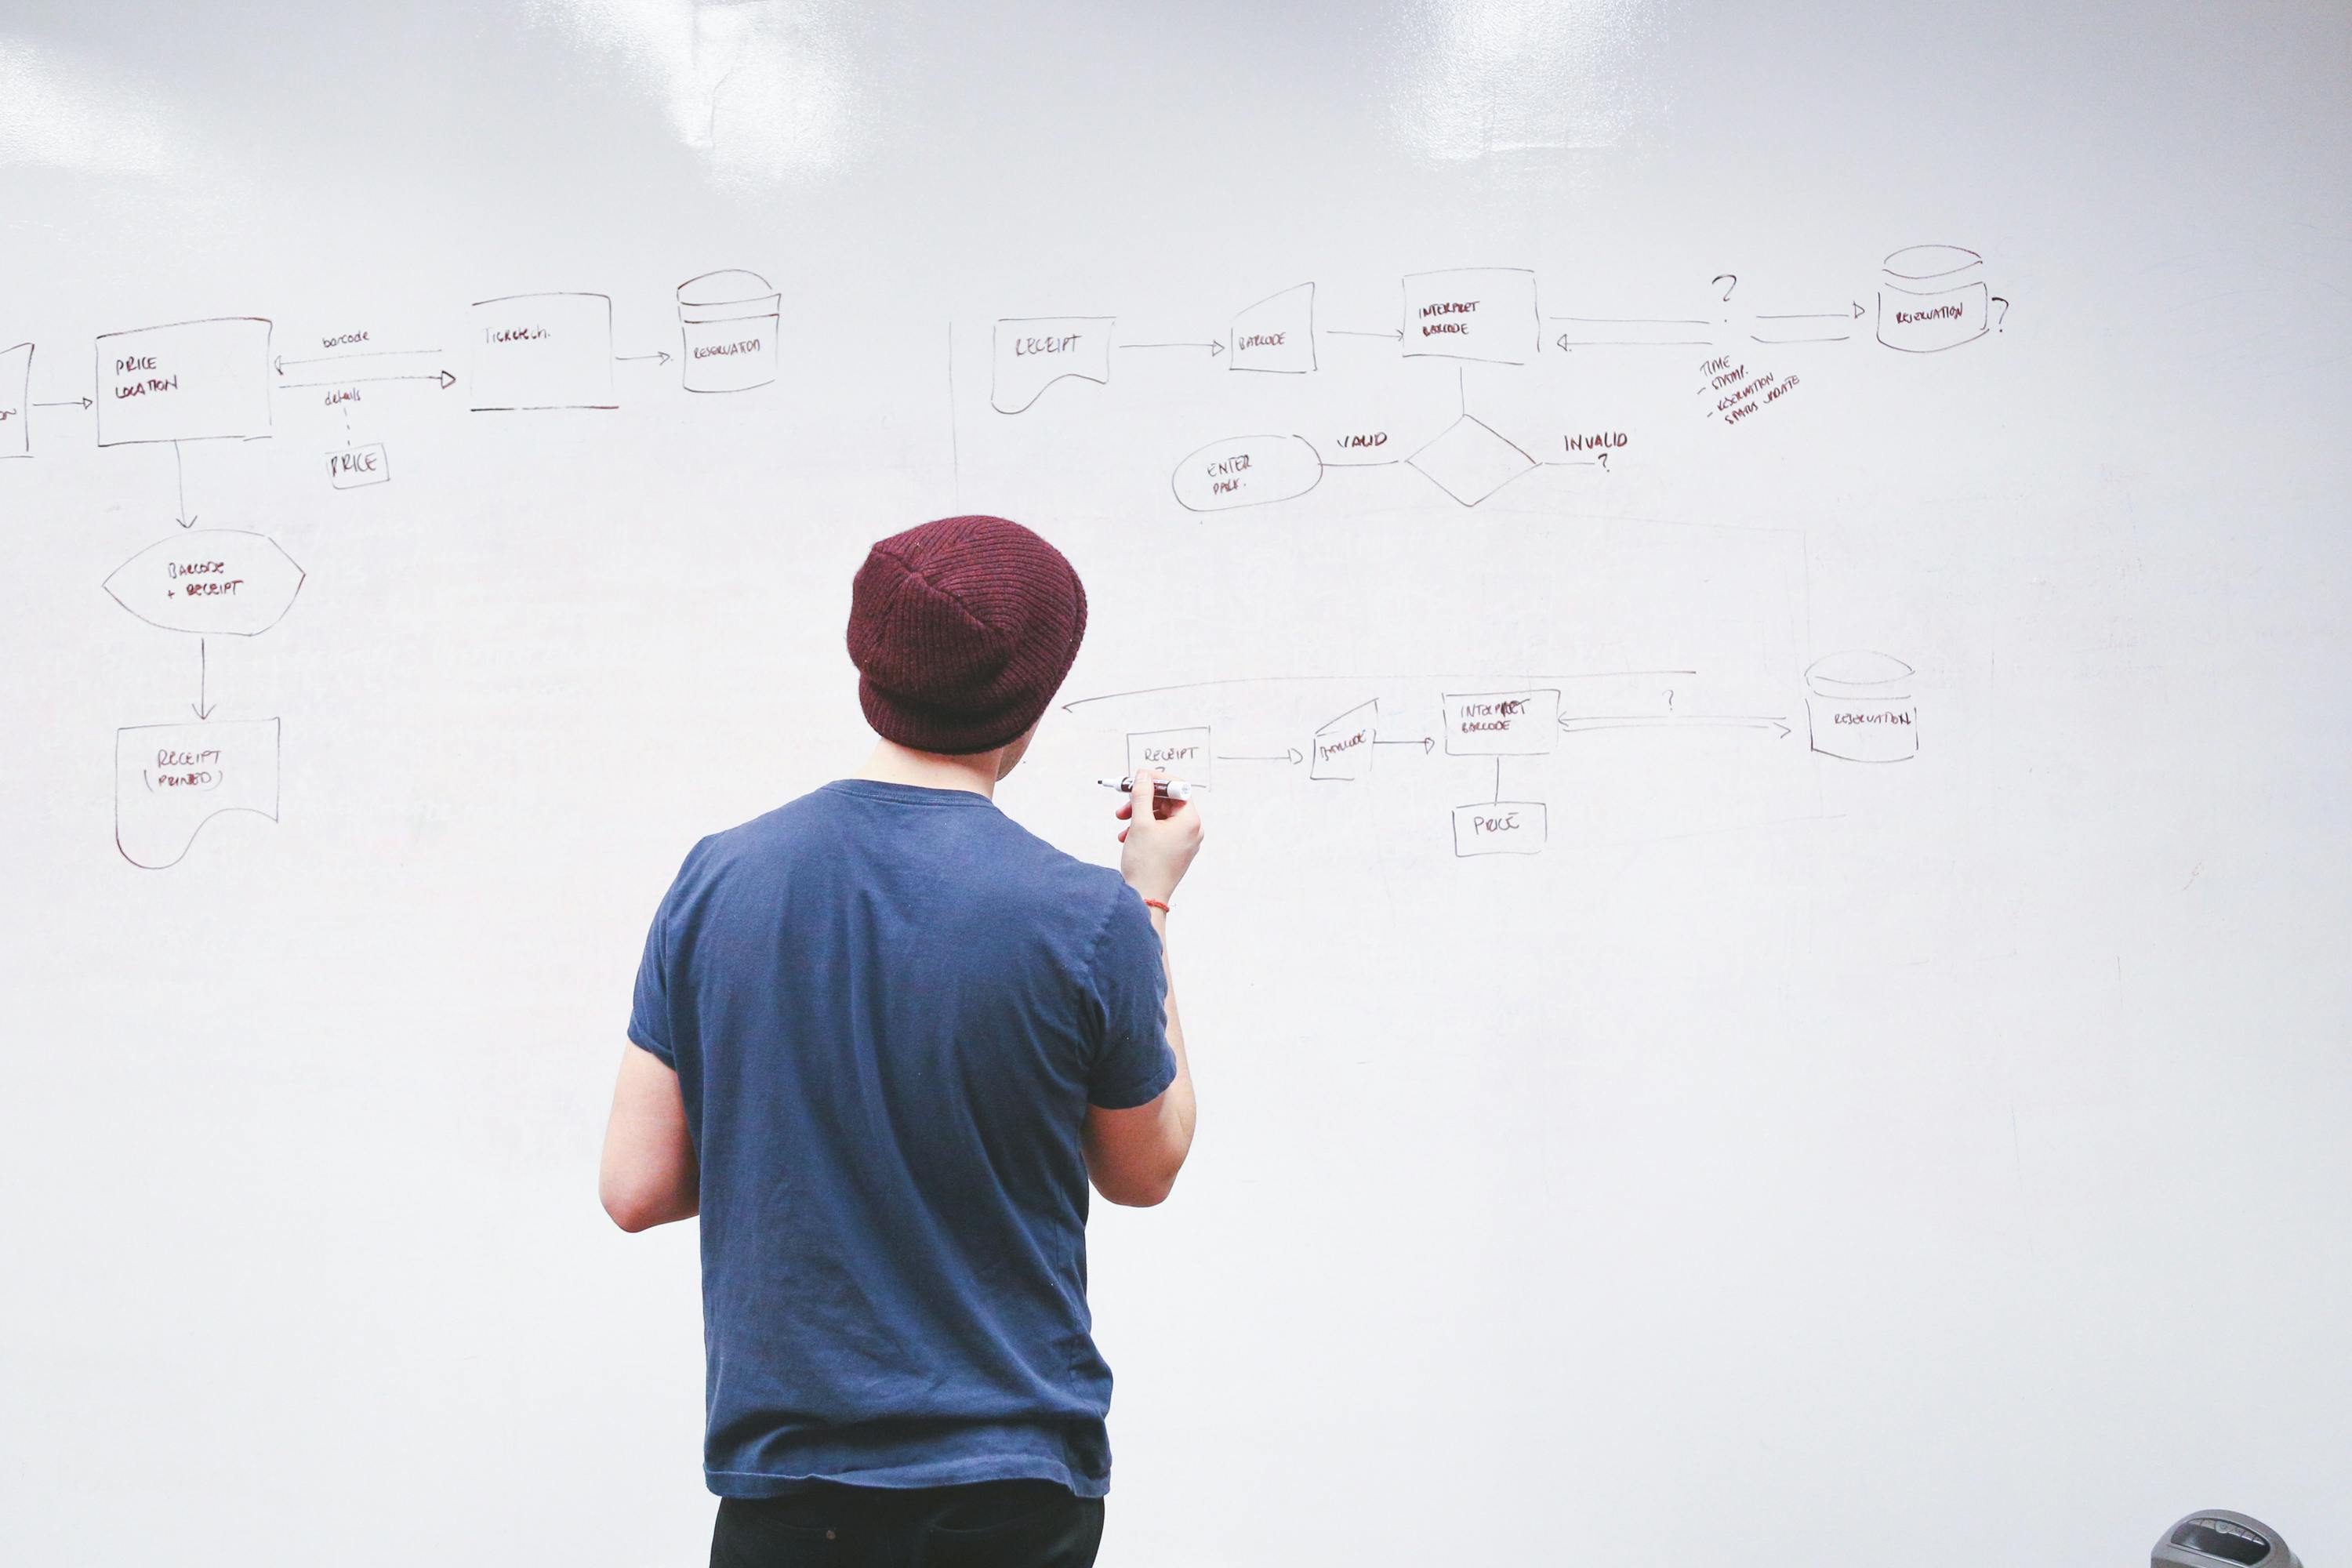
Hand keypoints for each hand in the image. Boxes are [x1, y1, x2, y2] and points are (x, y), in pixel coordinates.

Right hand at [1116, 768, 1202, 904]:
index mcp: (1190, 821)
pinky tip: (1126, 836)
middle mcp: (1192, 831)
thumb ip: (1142, 795)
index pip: (1177, 788)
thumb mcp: (1140, 823)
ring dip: (1139, 815)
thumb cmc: (1146, 864)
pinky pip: (1160, 831)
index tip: (1138, 777)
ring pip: (1161, 817)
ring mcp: (1184, 842)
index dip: (1156, 780)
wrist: (1145, 898)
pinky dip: (1143, 829)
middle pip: (1168, 802)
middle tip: (1124, 801)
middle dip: (1143, 800)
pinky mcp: (1175, 851)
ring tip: (1121, 822)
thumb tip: (1144, 776)